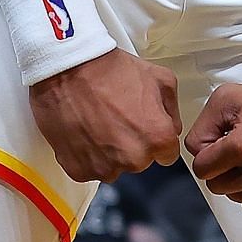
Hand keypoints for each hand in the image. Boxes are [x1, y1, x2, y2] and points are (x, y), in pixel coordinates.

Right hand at [29, 49, 180, 182]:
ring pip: (114, 167)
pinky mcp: (78, 170)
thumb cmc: (110, 72)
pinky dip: (87, 155)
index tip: (146, 126)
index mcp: (157, 138)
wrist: (69, 70)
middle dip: (134, 144)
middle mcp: (132, 159)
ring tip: (100, 123)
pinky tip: (86, 131)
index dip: (157, 137)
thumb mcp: (160, 77)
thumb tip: (172, 127)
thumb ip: (172, 109)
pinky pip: (89, 169)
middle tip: (119, 118)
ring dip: (110, 152)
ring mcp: (104, 167)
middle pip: (140, 162)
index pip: (168, 155)